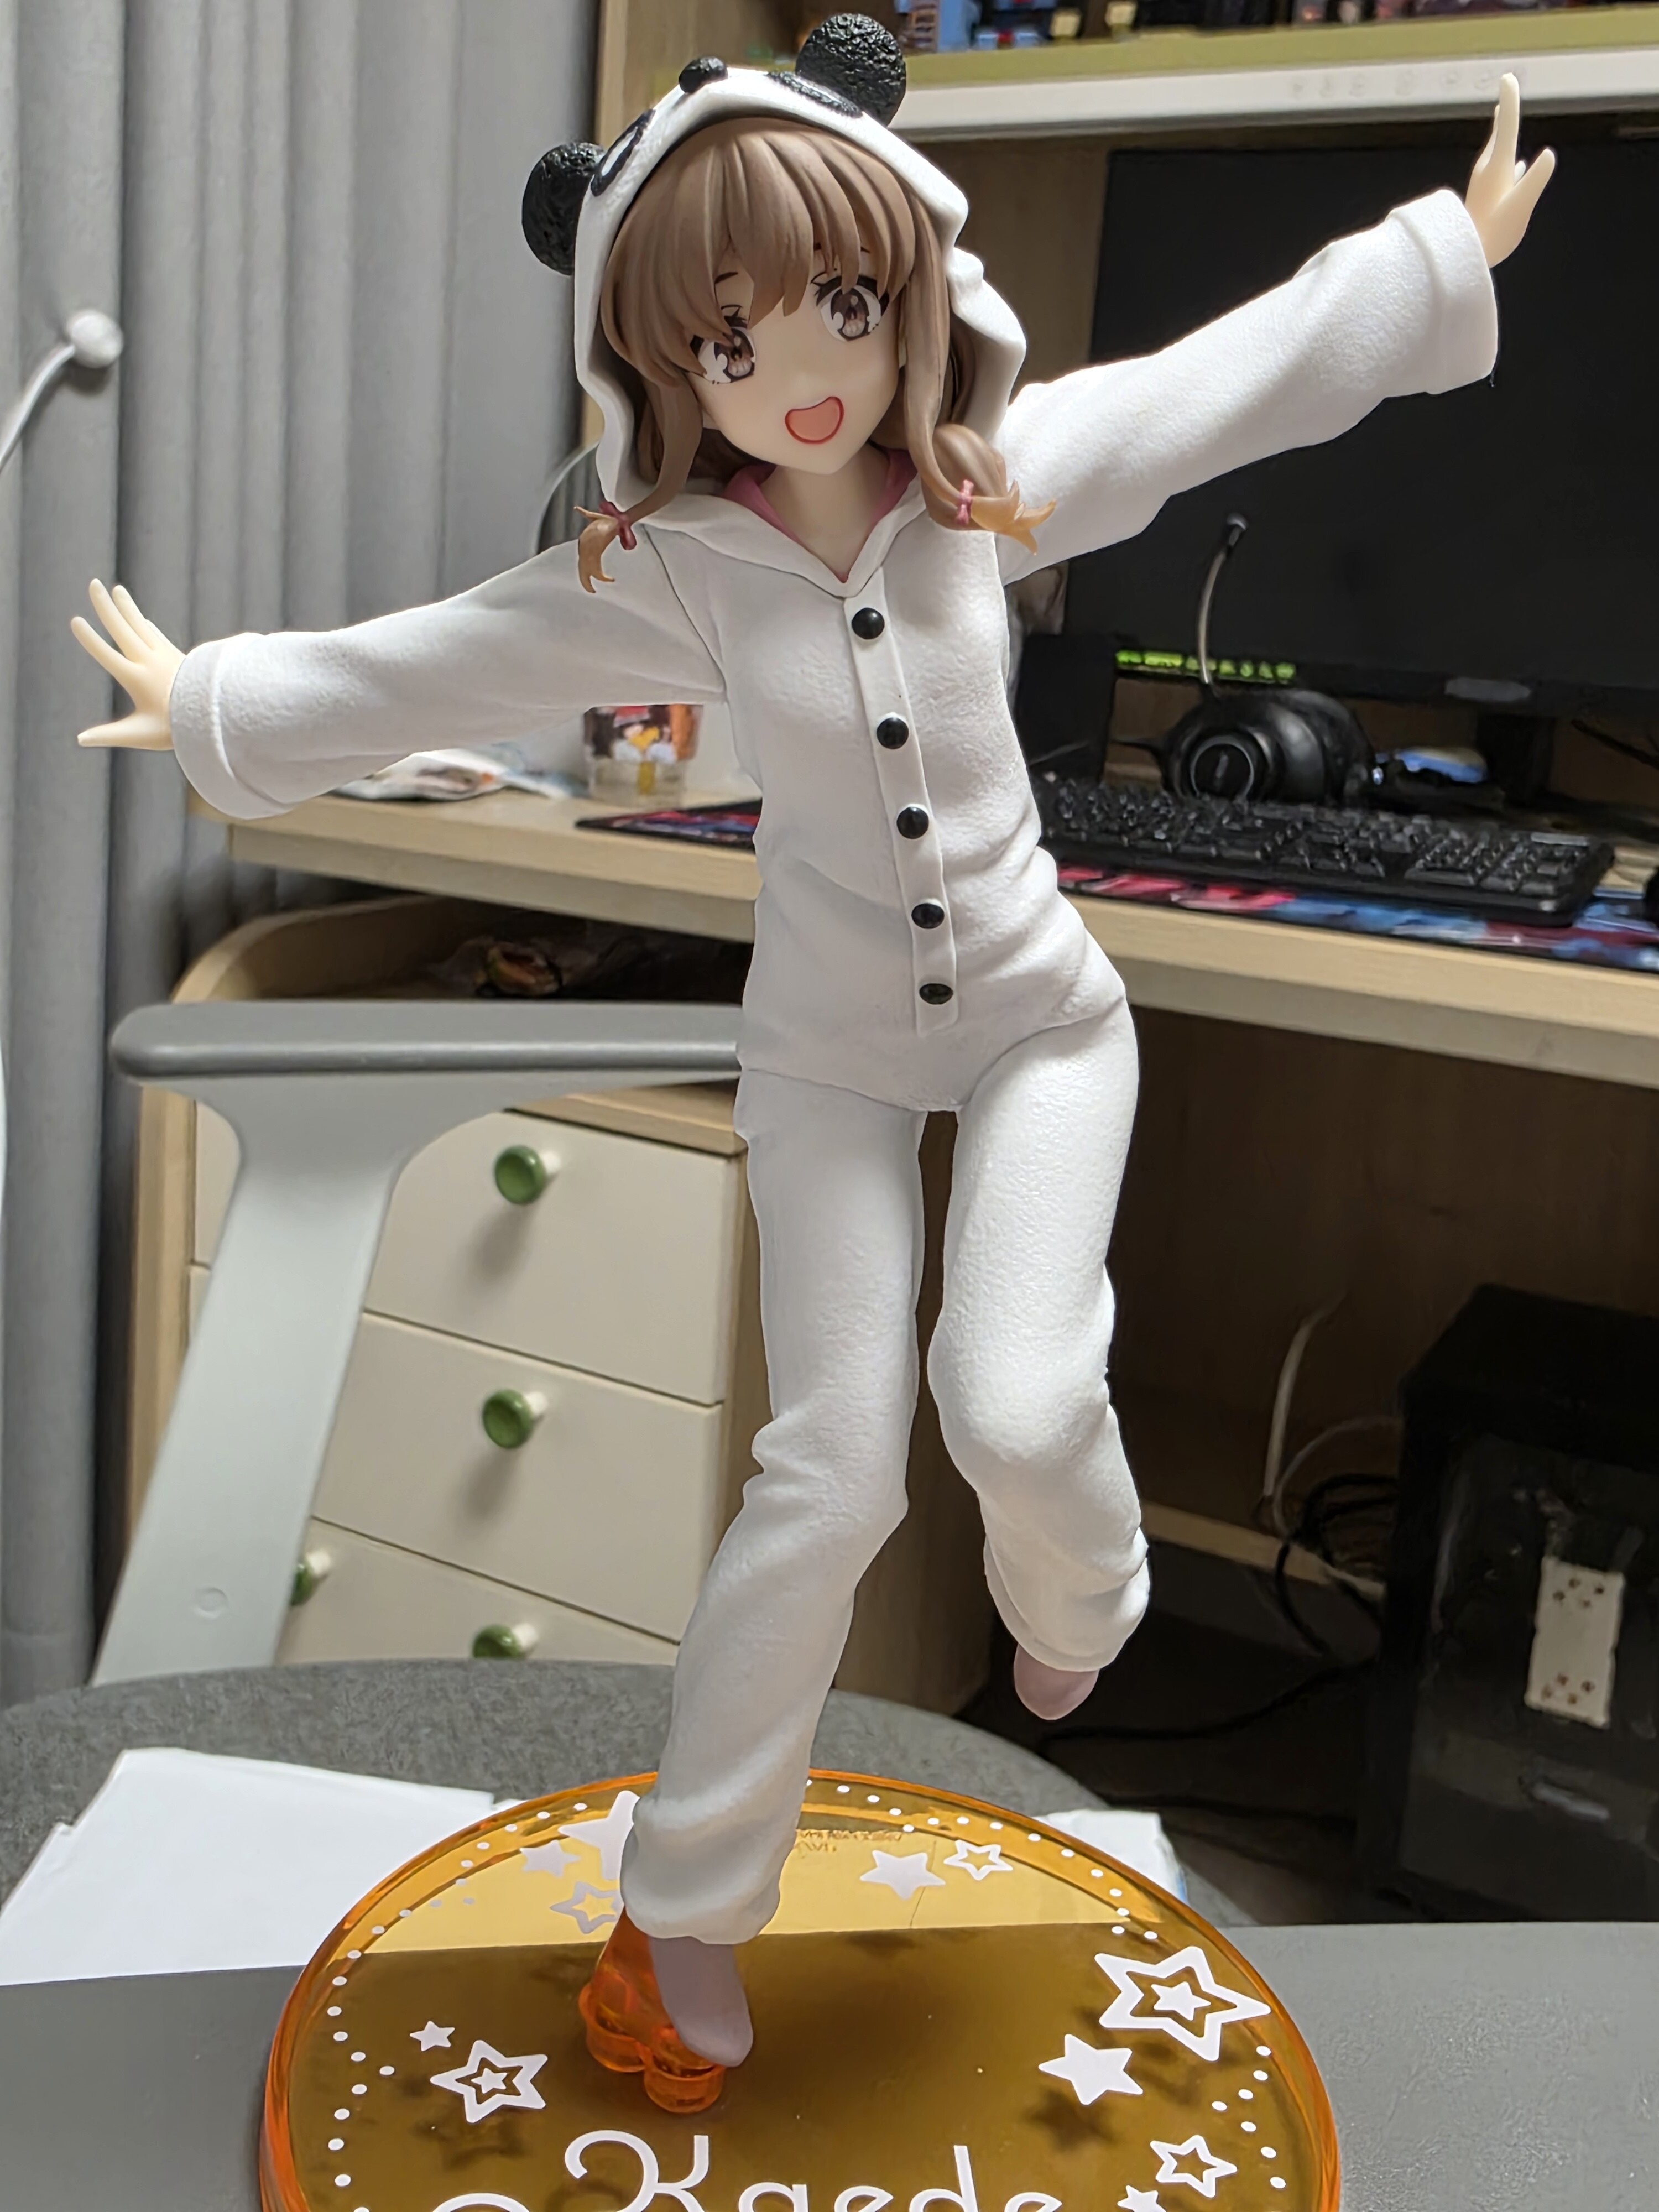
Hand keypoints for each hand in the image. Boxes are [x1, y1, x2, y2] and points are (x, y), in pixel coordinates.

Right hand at [71, 580, 183, 749]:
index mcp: (137, 679)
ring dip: (127, 608)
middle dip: (106, 607)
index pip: (107, 655)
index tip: (76, 620)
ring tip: (117, 589)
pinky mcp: (177, 657)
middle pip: (123, 630)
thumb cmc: (176, 729)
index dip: (90, 639)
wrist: (216, 715)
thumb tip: (80, 739)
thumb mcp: (140, 734)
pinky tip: (143, 619)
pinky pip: (157, 637)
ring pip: (141, 626)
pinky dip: (147, 626)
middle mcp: (149, 662)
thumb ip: (109, 735)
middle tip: (93, 584)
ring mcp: (164, 656)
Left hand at [1465, 74, 1554, 268]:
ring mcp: (1486, 181)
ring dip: (1504, 130)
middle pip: (1500, 132)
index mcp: (1496, 166)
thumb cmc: (1493, 234)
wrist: (1468, 255)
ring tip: (1504, 113)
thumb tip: (1546, 154)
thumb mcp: (1519, 207)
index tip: (1508, 77)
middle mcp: (1488, 169)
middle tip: (1507, 84)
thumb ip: (1533, 180)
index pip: (1506, 126)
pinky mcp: (1487, 194)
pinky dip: (1508, 157)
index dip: (1509, 101)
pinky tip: (1518, 163)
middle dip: (1506, 109)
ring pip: (1498, 148)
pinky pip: (1501, 168)